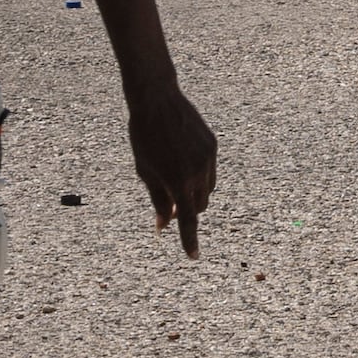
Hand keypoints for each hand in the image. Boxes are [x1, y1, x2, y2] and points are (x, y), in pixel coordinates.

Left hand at [126, 79, 219, 255]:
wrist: (158, 101)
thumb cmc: (144, 137)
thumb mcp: (145, 172)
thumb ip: (157, 199)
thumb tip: (163, 224)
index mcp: (178, 181)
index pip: (187, 220)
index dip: (190, 240)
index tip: (193, 256)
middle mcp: (198, 172)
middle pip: (199, 206)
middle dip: (187, 211)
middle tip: (168, 208)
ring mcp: (208, 158)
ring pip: (207, 190)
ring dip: (194, 194)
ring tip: (174, 180)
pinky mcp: (212, 145)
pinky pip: (209, 170)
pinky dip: (199, 175)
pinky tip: (181, 159)